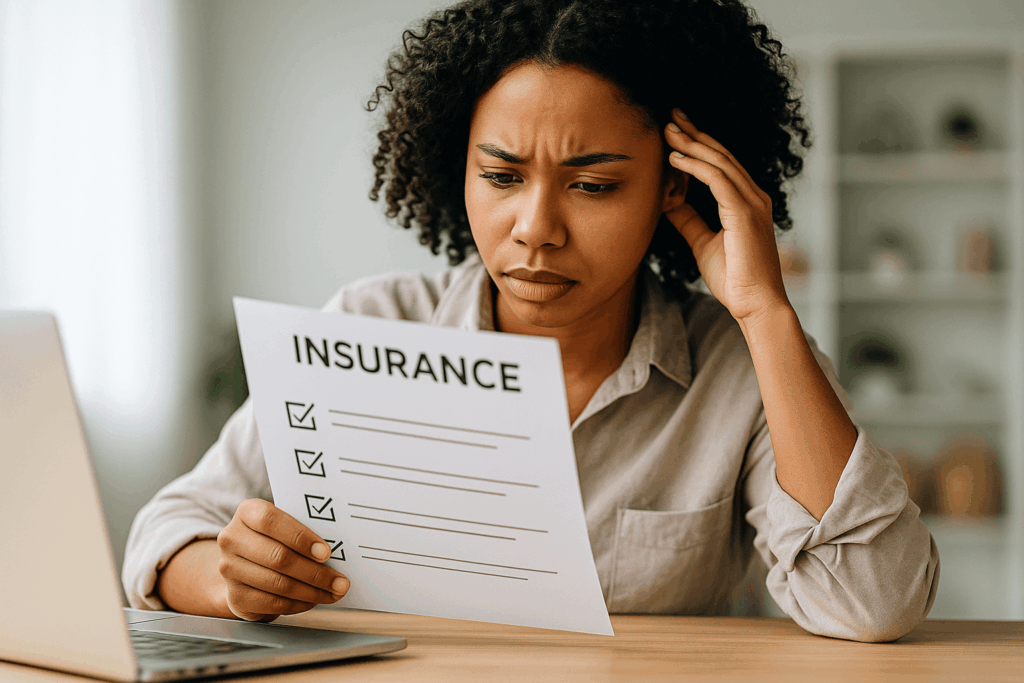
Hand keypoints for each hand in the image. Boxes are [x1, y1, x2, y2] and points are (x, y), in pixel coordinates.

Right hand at [216, 498, 349, 620]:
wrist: (243, 566)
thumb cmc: (273, 540)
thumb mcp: (283, 525)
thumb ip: (302, 530)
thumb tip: (337, 547)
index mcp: (247, 512)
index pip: (271, 521)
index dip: (300, 538)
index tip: (326, 553)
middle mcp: (232, 539)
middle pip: (278, 557)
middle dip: (315, 573)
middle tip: (340, 581)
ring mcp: (228, 569)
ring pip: (278, 584)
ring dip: (312, 592)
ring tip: (333, 592)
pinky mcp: (235, 596)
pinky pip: (272, 603)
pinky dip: (298, 604)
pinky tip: (313, 600)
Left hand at [662, 108, 790, 322]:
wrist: (756, 306)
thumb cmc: (735, 279)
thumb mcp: (703, 243)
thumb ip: (689, 220)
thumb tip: (668, 202)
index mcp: (747, 202)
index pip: (721, 164)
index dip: (699, 144)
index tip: (676, 130)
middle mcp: (753, 197)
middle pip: (721, 155)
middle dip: (694, 133)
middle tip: (670, 116)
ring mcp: (752, 203)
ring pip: (719, 162)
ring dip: (691, 144)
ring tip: (667, 131)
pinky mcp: (745, 213)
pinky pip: (717, 180)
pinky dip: (695, 167)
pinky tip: (675, 159)